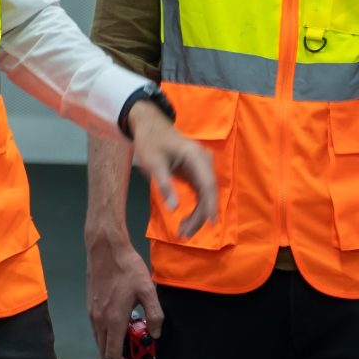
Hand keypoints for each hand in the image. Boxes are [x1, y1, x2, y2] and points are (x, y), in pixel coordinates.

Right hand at [86, 232, 163, 358]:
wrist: (105, 248)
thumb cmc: (127, 267)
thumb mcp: (147, 290)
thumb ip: (154, 315)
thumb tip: (155, 334)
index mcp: (113, 319)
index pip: (113, 355)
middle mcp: (99, 320)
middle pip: (105, 352)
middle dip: (122, 357)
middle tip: (137, 348)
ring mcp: (92, 314)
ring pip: (100, 341)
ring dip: (115, 344)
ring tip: (133, 332)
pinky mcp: (90, 307)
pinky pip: (98, 330)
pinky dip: (109, 334)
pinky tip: (124, 319)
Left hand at [127, 99, 217, 240]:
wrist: (149, 125)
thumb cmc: (150, 141)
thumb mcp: (153, 163)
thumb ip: (164, 185)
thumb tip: (174, 208)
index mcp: (195, 156)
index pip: (207, 183)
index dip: (209, 205)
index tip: (210, 223)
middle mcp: (203, 161)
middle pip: (208, 192)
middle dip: (200, 215)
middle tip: (185, 233)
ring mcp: (201, 166)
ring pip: (206, 194)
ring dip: (198, 213)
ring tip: (184, 231)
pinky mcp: (196, 171)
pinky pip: (201, 191)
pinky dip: (196, 206)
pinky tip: (189, 219)